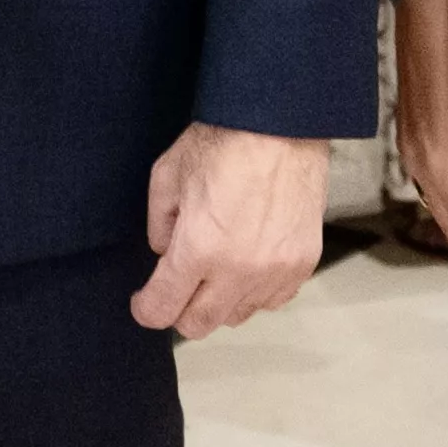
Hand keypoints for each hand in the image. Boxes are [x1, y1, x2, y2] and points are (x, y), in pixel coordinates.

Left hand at [131, 122, 330, 338]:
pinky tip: (246, 265)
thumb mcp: (168, 173)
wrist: (282, 123)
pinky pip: (272, 300)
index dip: (147, 309)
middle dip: (180, 310)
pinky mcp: (303, 264)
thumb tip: (164, 254)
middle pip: (199, 323)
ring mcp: (275, 270)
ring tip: (215, 269)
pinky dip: (255, 292)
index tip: (145, 302)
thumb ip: (159, 224)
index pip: (164, 308)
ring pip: (238, 315)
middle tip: (176, 287)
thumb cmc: (225, 139)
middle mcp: (239, 269)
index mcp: (199, 247)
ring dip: (219, 301)